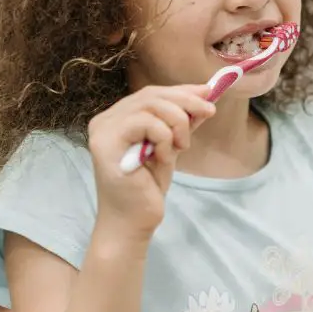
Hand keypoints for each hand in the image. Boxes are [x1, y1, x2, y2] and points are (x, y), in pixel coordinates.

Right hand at [87, 84, 215, 238]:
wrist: (133, 221)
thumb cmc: (148, 186)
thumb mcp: (171, 144)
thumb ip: (182, 120)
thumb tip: (206, 93)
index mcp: (118, 117)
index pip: (151, 93)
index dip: (182, 91)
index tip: (209, 94)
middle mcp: (106, 119)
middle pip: (151, 95)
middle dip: (186, 101)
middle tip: (209, 113)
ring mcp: (103, 129)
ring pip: (151, 105)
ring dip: (178, 123)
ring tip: (181, 147)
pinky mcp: (105, 143)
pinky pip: (147, 123)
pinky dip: (164, 138)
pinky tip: (162, 158)